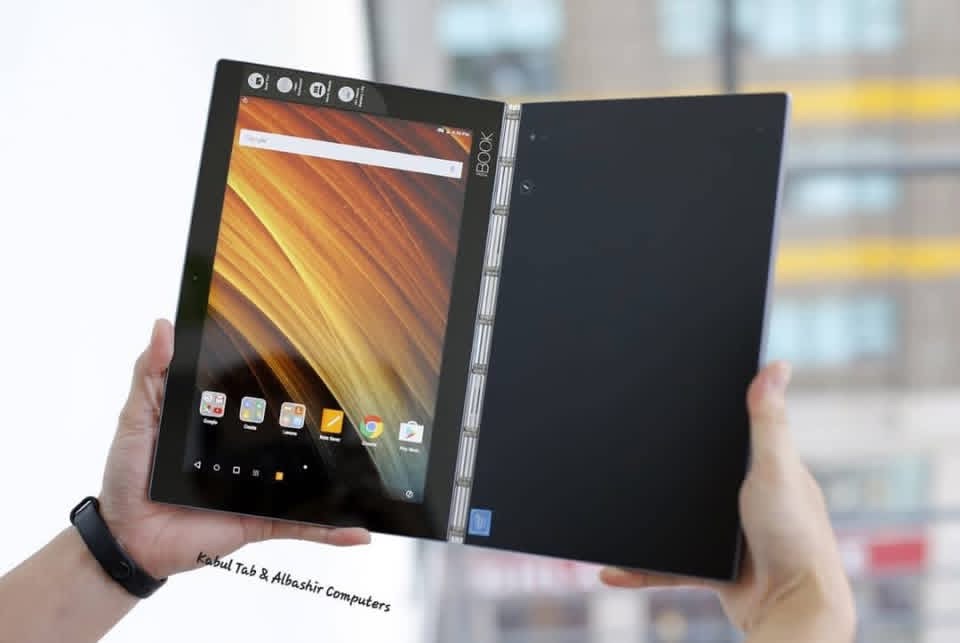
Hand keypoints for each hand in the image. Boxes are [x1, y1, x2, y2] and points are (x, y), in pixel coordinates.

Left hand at [98, 319, 369, 579]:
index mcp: (225, 425)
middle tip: (363, 405)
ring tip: (375, 465)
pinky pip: (302, 526)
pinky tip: (359, 531)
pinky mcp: (260, 521)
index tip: (316, 356)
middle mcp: (248, 455)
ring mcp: (259, 489)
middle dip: (332, 425)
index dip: (286, 379)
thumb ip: (152, 374)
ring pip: (309, 481)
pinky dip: (332, 531)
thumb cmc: (128, 477)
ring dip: (343, 479)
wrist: (125, 537)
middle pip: (295, 437)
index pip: (263, 399)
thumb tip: (165, 326)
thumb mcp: (137, 416)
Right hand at [599, 362, 855, 640]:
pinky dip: (639, 568)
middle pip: (693, 473)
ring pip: (672, 518)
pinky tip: (611, 569)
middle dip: (661, 467)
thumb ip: (769, 422)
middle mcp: (743, 498)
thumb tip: (777, 365)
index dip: (704, 413)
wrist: (789, 607)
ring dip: (643, 518)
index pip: (730, 431)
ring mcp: (724, 534)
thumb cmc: (795, 536)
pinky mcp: (709, 566)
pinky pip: (665, 564)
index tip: (669, 394)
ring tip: (606, 501)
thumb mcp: (777, 468)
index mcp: (762, 467)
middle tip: (623, 447)